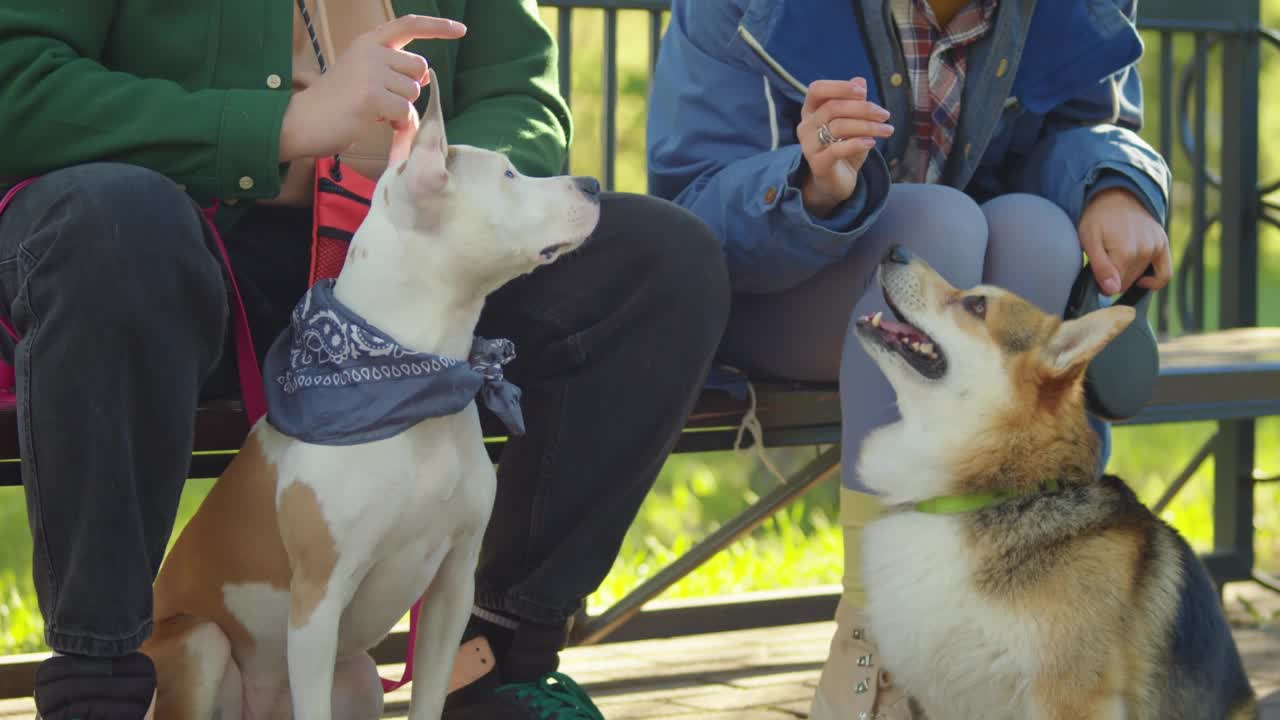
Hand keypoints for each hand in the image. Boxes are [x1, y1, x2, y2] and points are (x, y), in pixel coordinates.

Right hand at [278, 15, 466, 162]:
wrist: (301, 120)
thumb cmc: (336, 103)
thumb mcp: (365, 77)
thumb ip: (394, 71)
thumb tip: (426, 78)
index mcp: (368, 43)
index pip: (408, 25)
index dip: (437, 27)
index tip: (460, 30)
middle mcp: (370, 51)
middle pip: (419, 68)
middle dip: (409, 89)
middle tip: (383, 100)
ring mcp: (371, 72)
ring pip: (413, 92)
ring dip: (400, 108)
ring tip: (373, 111)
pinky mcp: (372, 97)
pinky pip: (404, 112)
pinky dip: (396, 123)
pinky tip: (375, 121)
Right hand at [795, 77, 893, 217]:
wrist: (835, 182)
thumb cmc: (844, 148)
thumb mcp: (853, 122)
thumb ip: (854, 102)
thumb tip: (860, 80)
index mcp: (811, 111)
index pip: (817, 89)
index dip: (840, 87)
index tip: (863, 92)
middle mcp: (806, 126)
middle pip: (833, 107)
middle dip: (863, 108)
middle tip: (885, 115)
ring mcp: (809, 145)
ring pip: (838, 126)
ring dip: (868, 126)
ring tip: (887, 130)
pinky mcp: (818, 163)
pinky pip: (838, 149)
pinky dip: (858, 143)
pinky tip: (872, 143)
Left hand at [1078, 187, 1171, 294]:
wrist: (1116, 195)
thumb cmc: (1097, 218)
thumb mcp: (1089, 240)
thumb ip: (1101, 267)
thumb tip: (1113, 290)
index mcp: (1126, 252)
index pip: (1114, 286)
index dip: (1101, 283)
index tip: (1094, 271)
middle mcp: (1146, 250)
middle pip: (1127, 282)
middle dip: (1113, 278)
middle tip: (1103, 262)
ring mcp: (1157, 247)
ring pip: (1140, 278)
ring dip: (1127, 275)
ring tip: (1116, 258)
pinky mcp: (1164, 244)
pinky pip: (1165, 273)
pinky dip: (1153, 281)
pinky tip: (1141, 279)